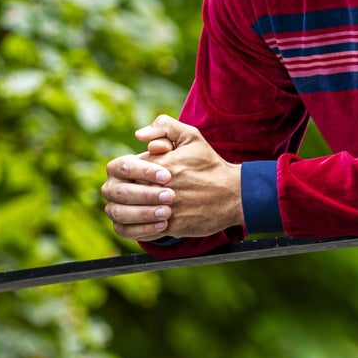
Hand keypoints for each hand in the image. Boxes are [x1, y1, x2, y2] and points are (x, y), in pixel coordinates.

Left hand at [101, 115, 241, 241]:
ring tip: (137, 209)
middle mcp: (158, 187)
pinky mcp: (171, 227)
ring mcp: (164, 209)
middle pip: (123, 192)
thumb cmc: (210, 166)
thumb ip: (164, 126)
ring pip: (128, 214)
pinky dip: (140, 229)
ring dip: (129, 212)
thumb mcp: (191, 136)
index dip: (129, 172)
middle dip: (126, 193)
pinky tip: (147, 223)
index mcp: (159, 165)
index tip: (138, 176)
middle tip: (134, 193)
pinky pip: (143, 231)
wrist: (234, 195)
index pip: (126, 169)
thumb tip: (140, 135)